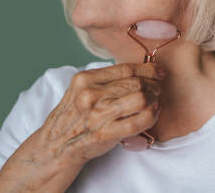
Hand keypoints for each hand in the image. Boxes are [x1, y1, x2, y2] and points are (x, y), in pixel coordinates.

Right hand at [39, 62, 162, 165]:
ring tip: (154, 102)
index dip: (148, 70)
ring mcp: (98, 114)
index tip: (158, 72)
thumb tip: (140, 71)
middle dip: (153, 86)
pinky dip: (152, 116)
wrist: (56, 145)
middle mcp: (90, 94)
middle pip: (136, 83)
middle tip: (157, 90)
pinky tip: (152, 114)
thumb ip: (105, 79)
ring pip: (141, 99)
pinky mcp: (105, 133)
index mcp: (85, 79)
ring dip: (154, 100)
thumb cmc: (75, 116)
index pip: (126, 69)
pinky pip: (139, 121)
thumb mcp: (82, 90)